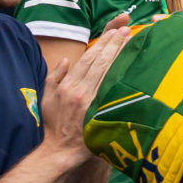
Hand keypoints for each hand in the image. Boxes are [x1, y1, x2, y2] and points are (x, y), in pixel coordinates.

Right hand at [42, 16, 134, 162]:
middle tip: (128, 30)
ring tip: (133, 41)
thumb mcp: (47, 99)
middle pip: (101, 63)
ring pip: (110, 74)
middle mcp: (80, 92)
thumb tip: (65, 60)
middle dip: (115, 45)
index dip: (102, 44)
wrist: (60, 151)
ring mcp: (92, 103)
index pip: (88, 59)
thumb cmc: (54, 124)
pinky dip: (124, 77)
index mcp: (68, 86)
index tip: (114, 32)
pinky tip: (134, 68)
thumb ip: (54, 77)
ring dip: (122, 56)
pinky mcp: (102, 113)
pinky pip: (115, 91)